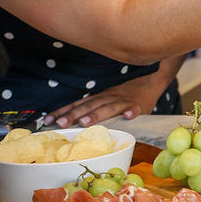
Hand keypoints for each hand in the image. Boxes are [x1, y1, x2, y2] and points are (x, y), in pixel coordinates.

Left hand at [44, 69, 169, 127]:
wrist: (152, 78)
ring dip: (97, 114)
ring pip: (109, 108)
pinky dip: (132, 112)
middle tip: (61, 123)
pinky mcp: (140, 106)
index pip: (79, 104)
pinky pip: (136, 109)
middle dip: (74, 115)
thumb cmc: (128, 92)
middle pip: (90, 106)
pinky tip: (128, 116)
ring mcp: (125, 101)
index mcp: (100, 96)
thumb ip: (94, 105)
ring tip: (86, 122)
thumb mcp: (109, 95)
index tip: (48, 120)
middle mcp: (110, 97)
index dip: (64, 111)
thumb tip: (70, 117)